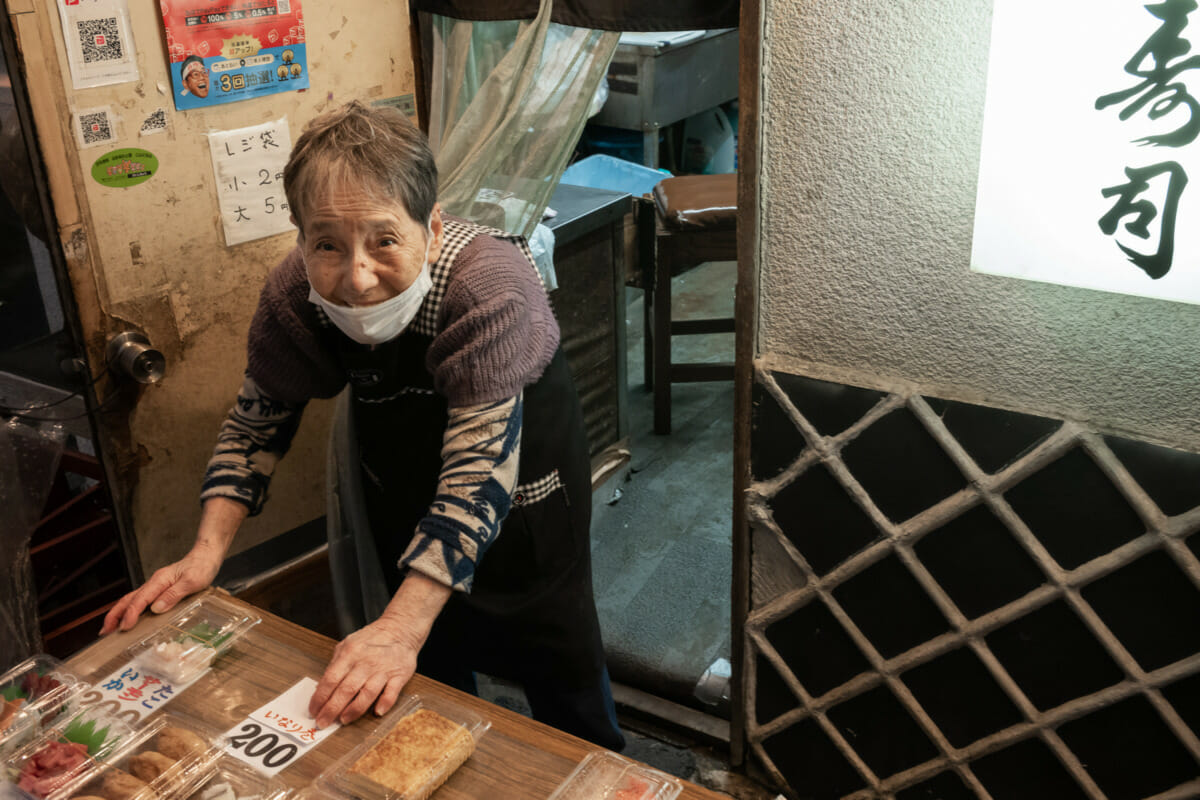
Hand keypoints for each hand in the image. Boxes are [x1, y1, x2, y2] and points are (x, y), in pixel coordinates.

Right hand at [100, 543, 222, 634]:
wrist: (206, 555)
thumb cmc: (202, 567)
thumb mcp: (192, 582)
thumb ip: (173, 594)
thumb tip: (155, 609)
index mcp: (159, 581)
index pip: (140, 599)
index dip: (131, 614)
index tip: (124, 628)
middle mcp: (154, 583)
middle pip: (128, 599)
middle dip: (114, 615)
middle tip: (104, 632)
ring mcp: (156, 586)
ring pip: (131, 600)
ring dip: (119, 613)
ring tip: (110, 629)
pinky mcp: (160, 589)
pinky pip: (140, 600)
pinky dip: (130, 610)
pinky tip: (128, 619)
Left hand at [308, 617, 418, 727]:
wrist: (400, 628)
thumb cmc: (372, 639)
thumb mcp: (348, 645)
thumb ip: (335, 665)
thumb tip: (321, 688)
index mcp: (350, 654)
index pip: (330, 679)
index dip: (320, 697)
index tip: (313, 711)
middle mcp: (365, 662)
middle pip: (346, 689)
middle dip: (332, 709)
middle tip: (323, 722)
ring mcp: (383, 669)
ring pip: (367, 693)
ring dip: (354, 709)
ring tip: (344, 720)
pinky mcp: (399, 675)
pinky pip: (392, 692)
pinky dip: (385, 703)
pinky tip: (377, 712)